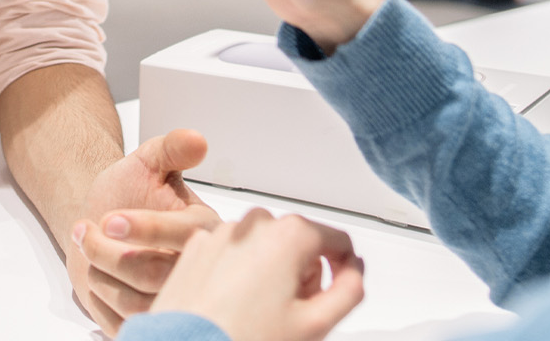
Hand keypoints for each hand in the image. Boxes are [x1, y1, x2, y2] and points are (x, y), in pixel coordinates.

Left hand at [67, 129, 220, 334]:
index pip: (185, 236)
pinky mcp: (151, 320)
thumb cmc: (130, 189)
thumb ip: (171, 149)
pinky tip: (94, 274)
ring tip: (88, 249)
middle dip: (110, 253)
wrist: (104, 216)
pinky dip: (100, 301)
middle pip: (157, 276)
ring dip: (101, 276)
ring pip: (138, 306)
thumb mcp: (148, 160)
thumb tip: (195, 141)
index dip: (146, 229)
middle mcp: (194, 268)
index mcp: (204, 228)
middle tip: (85, 230)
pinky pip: (125, 326)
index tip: (110, 220)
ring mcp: (173, 298)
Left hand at [151, 209, 364, 340]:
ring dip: (271, 271)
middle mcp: (254, 224)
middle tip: (292, 313)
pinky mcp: (195, 248)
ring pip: (264, 245)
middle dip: (304, 273)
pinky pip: (232, 253)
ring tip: (259, 313)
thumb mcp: (316, 325)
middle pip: (299, 241)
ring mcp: (221, 234)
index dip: (343, 269)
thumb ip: (350, 290)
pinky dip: (238, 272)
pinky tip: (232, 306)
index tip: (335, 291)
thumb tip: (353, 271)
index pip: (337, 240)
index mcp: (289, 235)